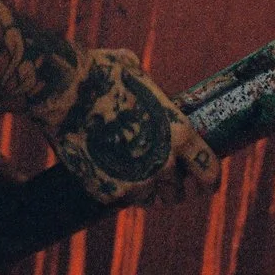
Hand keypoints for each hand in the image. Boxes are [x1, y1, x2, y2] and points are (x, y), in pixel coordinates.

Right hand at [30, 47, 220, 209]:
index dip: (210, 180)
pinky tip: (109, 171)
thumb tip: (144, 82)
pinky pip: (121, 199)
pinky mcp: (109, 192)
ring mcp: (136, 182)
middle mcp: (163, 163)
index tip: (206, 183)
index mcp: (179, 134)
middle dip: (174, 187)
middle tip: (163, 178)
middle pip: (179, 192)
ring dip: (148, 192)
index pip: (209, 171)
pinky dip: (118, 189)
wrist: (65, 92)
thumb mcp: (138, 73)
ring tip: (136, 176)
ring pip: (151, 200)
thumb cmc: (102, 73)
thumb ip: (150, 91)